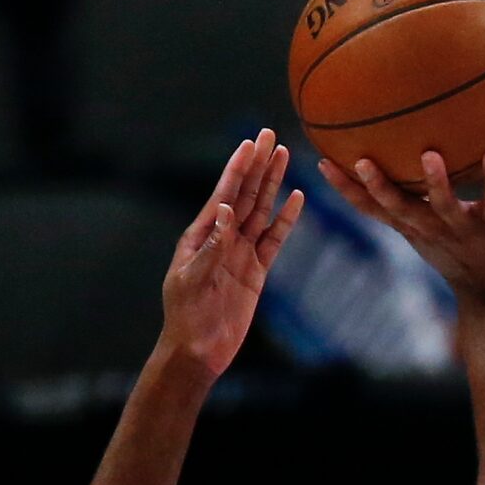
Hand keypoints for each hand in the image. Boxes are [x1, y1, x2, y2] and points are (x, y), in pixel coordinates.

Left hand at [161, 132, 302, 376]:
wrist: (199, 349)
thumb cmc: (187, 316)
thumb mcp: (193, 279)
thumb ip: (212, 246)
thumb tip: (226, 211)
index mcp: (201, 235)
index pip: (224, 193)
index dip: (238, 167)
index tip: (250, 143)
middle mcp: (222, 238)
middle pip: (246, 194)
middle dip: (258, 165)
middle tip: (270, 136)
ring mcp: (241, 252)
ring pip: (262, 210)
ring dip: (273, 184)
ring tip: (284, 157)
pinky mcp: (257, 271)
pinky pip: (275, 240)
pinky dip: (286, 220)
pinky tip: (296, 200)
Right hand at [316, 150, 484, 301]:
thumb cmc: (455, 251)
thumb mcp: (423, 228)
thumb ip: (406, 199)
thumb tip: (389, 158)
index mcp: (411, 226)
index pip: (371, 209)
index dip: (346, 190)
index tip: (323, 162)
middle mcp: (431, 228)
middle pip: (400, 209)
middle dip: (380, 187)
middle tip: (362, 161)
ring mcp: (461, 228)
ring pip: (445, 205)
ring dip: (436, 182)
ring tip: (429, 156)